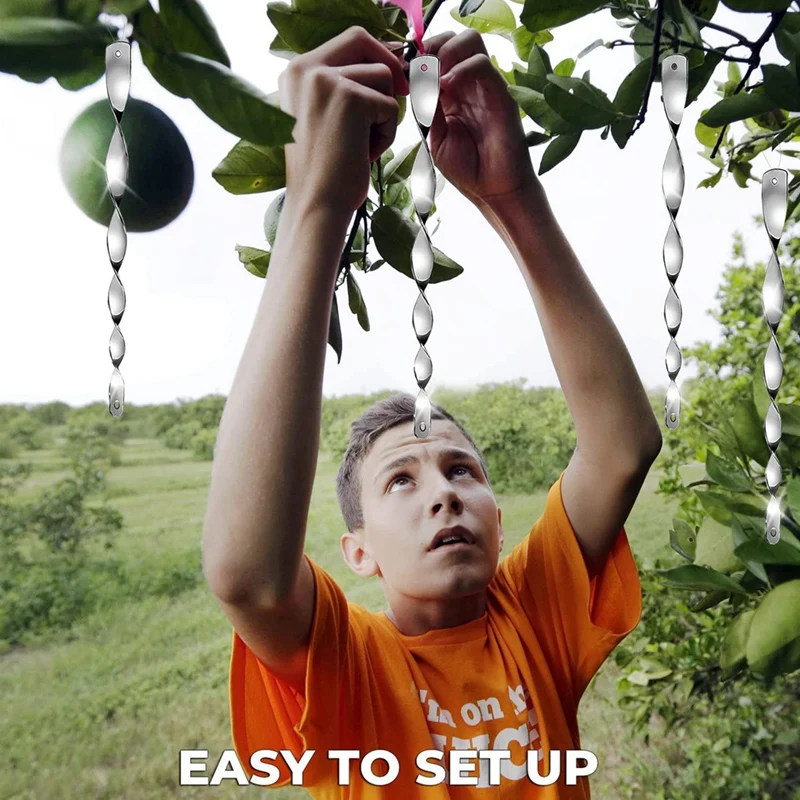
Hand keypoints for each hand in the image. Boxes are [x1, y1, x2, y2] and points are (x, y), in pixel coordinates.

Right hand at [277, 26, 409, 216]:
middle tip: (399, 95)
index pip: (345, 39)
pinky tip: (365, 154)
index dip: (373, 53)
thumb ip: (340, 86)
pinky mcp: (350, 99)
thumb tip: (386, 61)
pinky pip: (390, 106)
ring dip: (384, 112)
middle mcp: (304, 68)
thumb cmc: (323, 171)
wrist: (316, 205)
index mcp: (294, 71)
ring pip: (382, 76)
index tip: (390, 76)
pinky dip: (387, 134)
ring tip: (363, 144)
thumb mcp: (321, 117)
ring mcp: (326, 80)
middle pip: (362, 43)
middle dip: (386, 68)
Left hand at [420, 30, 540, 207]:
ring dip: (447, 52)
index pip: (435, 54)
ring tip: (435, 79)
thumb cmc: (465, 168)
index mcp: (449, 92)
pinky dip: (461, 69)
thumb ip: (426, 109)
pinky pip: (482, 64)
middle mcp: (468, 83)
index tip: (402, 73)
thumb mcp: (434, 137)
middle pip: (452, 38)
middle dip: (431, 48)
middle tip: (419, 72)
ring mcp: (485, 86)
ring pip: (470, 41)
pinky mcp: (500, 93)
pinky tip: (446, 89)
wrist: (492, 190)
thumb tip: (414, 81)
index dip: (417, 57)